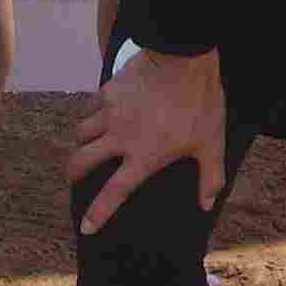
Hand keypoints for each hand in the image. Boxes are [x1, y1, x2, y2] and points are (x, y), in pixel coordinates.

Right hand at [68, 46, 222, 234]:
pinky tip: (98, 113)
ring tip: (85, 144)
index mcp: (144, 156)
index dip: (98, 212)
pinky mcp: (108, 89)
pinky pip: (90, 105)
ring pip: (81, 132)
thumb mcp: (211, 143)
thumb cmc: (199, 103)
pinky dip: (90, 114)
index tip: (85, 227)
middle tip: (75, 177)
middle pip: (82, 161)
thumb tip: (206, 204)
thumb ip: (209, 177)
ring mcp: (110, 112)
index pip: (115, 192)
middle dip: (74, 173)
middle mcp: (120, 137)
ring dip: (80, 142)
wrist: (182, 57)